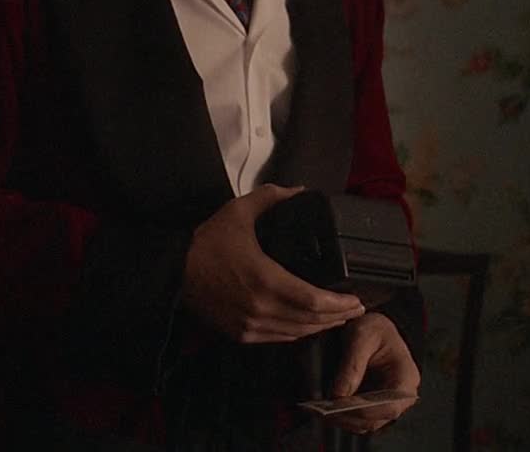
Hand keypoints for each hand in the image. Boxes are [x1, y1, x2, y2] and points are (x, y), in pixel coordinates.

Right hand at [181, 184, 364, 343]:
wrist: (173, 272)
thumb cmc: (206, 244)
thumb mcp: (239, 212)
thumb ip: (271, 198)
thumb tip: (298, 191)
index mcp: (266, 280)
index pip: (313, 301)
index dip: (339, 304)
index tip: (356, 299)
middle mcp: (261, 309)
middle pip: (310, 321)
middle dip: (337, 316)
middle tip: (355, 308)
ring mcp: (250, 325)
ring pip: (296, 333)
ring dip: (320, 327)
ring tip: (338, 317)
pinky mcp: (241, 334)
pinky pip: (278, 338)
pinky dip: (298, 333)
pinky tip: (308, 325)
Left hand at [325, 312, 420, 434]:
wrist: (376, 329)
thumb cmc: (374, 328)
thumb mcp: (362, 336)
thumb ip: (352, 364)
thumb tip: (338, 395)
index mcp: (406, 378)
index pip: (389, 406)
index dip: (365, 411)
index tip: (340, 405)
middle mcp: (399, 397)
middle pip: (374, 420)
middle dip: (347, 417)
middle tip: (321, 411)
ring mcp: (384, 403)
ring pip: (363, 424)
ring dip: (341, 420)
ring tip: (317, 411)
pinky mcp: (370, 405)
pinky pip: (356, 418)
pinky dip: (339, 416)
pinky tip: (321, 408)